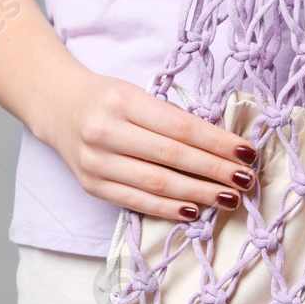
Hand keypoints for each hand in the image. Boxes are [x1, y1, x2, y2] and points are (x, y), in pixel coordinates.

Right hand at [45, 71, 257, 222]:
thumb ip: (172, 118)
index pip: (180, 127)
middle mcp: (105, 131)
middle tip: (245, 179)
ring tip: (229, 197)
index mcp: (122, 101)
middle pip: (172, 157)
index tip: (246, 152)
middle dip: (215, 170)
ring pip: (157, 183)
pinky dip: (168, 208)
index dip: (217, 142)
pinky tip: (194, 210)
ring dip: (199, 193)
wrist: (58, 108)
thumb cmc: (109, 99)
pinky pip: (136, 201)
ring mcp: (96, 162)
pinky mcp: (91, 186)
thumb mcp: (137, 94)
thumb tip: (222, 147)